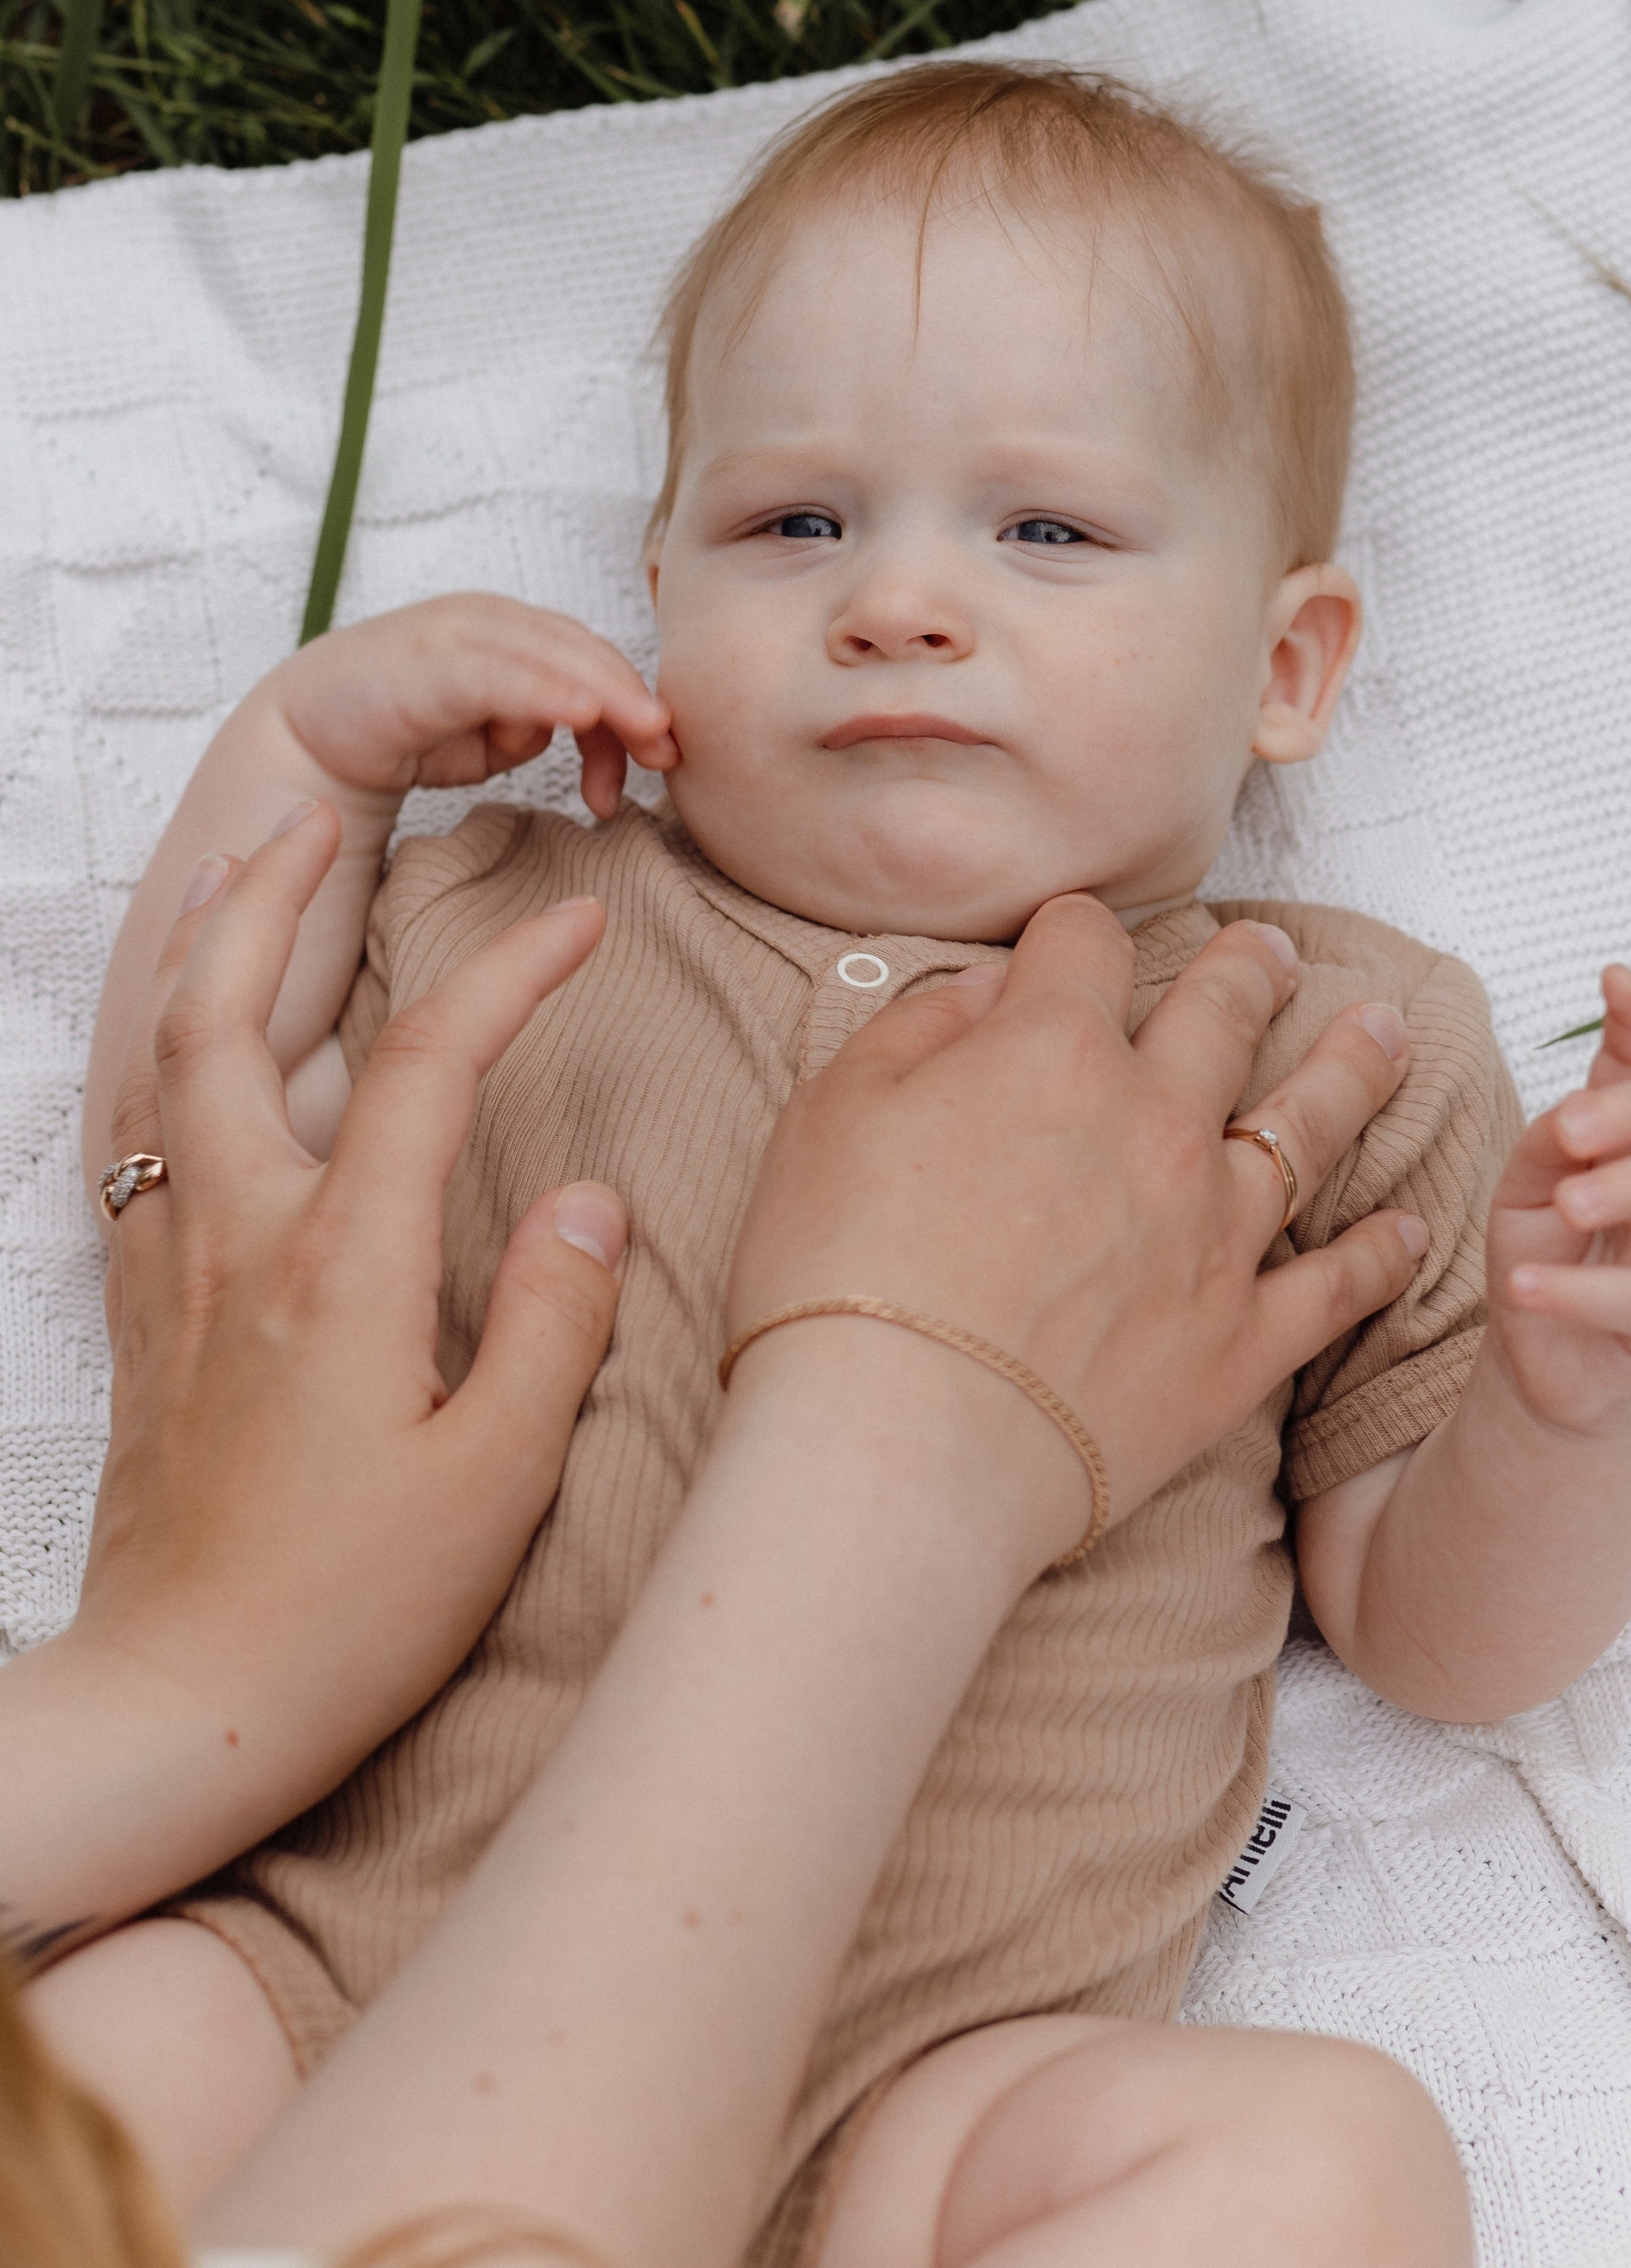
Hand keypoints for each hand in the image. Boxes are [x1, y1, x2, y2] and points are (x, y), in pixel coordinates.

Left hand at [14, 804, 625, 1948]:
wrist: (184, 1702)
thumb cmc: (348, 1608)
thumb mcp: (497, 1478)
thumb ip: (552, 1319)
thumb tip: (591, 1199)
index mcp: (340, 1265)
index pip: (432, 1061)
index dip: (511, 974)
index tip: (576, 927)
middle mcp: (240, 1239)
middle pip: (226, 1010)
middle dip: (273, 896)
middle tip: (321, 820)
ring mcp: (176, 1271)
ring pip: (165, 1064)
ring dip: (207, 954)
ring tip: (252, 892)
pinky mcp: (147, 1315)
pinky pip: (149, 1136)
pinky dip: (178, 1053)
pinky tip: (214, 1055)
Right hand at [265, 592, 674, 818]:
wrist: (310, 732)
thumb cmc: (408, 727)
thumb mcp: (490, 736)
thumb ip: (537, 727)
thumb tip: (582, 732)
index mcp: (514, 633)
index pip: (592, 661)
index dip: (634, 703)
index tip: (663, 757)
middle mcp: (490, 621)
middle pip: (582, 653)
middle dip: (632, 700)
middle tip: (667, 750)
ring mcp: (456, 633)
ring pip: (549, 656)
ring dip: (604, 694)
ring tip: (645, 730)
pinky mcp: (425, 661)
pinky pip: (496, 675)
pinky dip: (543, 692)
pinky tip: (578, 715)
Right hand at [727, 894, 1429, 1567]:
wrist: (899, 1448)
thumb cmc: (837, 1276)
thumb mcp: (832, 1113)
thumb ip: (920, 1027)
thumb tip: (993, 990)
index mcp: (1049, 1051)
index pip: (1085, 943)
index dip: (1074, 933)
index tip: (1071, 943)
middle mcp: (1152, 1121)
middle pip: (1223, 1010)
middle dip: (1247, 967)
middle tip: (1270, 952)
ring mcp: (1211, 1232)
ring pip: (1309, 1124)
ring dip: (1352, 1066)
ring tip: (1383, 1029)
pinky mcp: (1239, 1341)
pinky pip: (1336, 1287)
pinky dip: (1379, 1255)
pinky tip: (1408, 1229)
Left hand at [1486, 963, 1630, 1435]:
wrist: (1545, 1368)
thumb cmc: (1543, 1260)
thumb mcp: (1524, 1189)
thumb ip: (1547, 1143)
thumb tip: (1573, 1114)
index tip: (1617, 979)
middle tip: (1570, 1130)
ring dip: (1626, 1188)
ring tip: (1565, 1204)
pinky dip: (1582, 1289)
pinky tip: (1525, 1286)